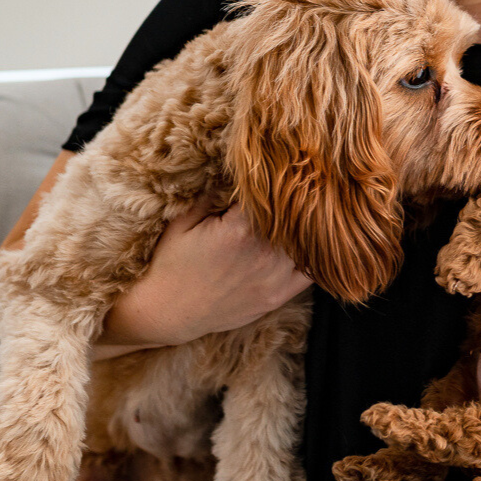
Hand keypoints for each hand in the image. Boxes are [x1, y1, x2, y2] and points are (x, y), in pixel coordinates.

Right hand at [99, 193, 312, 347]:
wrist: (167, 313)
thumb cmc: (170, 262)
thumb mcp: (184, 220)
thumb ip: (213, 192)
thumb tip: (237, 167)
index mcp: (241, 229)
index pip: (276, 194)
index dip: (278, 181)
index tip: (276, 172)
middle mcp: (264, 254)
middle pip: (297, 216)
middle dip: (295, 200)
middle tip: (294, 188)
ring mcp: (275, 278)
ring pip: (308, 242)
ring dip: (304, 226)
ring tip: (300, 213)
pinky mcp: (279, 296)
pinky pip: (312, 272)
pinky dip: (312, 255)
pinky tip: (306, 242)